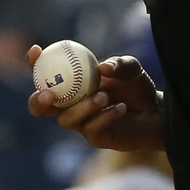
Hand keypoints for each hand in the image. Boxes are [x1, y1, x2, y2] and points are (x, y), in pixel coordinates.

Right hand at [27, 48, 163, 152]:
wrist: (156, 113)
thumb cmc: (137, 87)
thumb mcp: (131, 68)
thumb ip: (119, 64)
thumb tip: (102, 68)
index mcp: (70, 84)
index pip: (43, 73)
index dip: (34, 63)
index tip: (36, 51)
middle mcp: (69, 105)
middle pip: (39, 107)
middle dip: (38, 100)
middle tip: (48, 94)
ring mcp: (80, 123)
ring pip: (66, 119)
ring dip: (82, 107)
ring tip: (104, 96)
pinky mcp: (95, 138)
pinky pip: (91, 128)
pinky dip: (105, 116)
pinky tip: (121, 108)